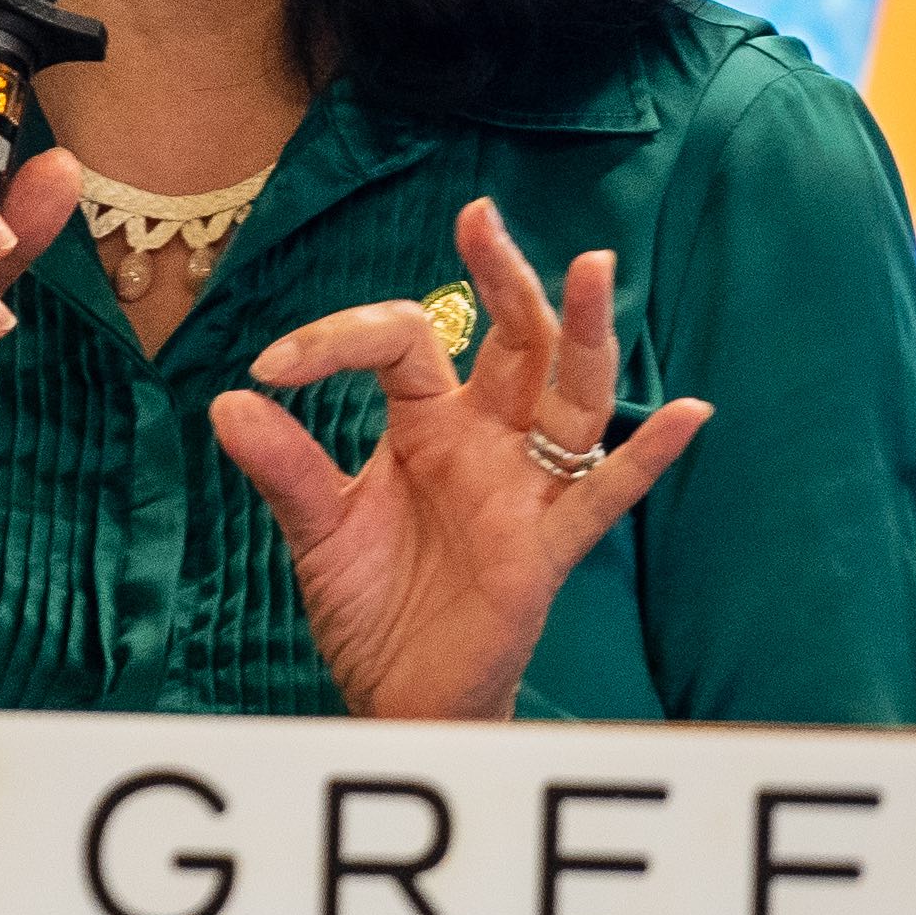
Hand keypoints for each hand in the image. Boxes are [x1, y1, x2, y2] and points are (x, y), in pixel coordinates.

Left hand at [209, 197, 710, 720]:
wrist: (397, 696)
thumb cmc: (371, 605)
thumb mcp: (317, 530)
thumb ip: (285, 466)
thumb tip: (229, 401)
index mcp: (427, 422)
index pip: (402, 342)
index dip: (336, 340)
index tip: (270, 368)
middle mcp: (486, 441)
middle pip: (511, 340)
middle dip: (501, 278)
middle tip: (481, 218)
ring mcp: (524, 490)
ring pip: (568, 397)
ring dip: (585, 334)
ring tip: (595, 269)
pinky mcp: (546, 549)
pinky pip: (605, 497)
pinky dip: (647, 457)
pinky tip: (686, 414)